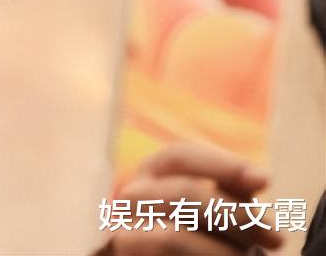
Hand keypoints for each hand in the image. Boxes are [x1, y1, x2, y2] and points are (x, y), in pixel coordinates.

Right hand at [107, 142, 282, 254]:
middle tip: (274, 237)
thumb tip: (259, 178)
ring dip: (222, 250)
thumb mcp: (216, 207)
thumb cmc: (202, 237)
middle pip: (183, 193)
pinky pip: (167, 254)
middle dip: (235, 216)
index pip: (181, 155)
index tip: (264, 181)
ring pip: (174, 236)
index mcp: (153, 173)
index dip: (224, 165)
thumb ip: (230, 191)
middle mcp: (131, 195)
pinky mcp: (126, 250)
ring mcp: (126, 228)